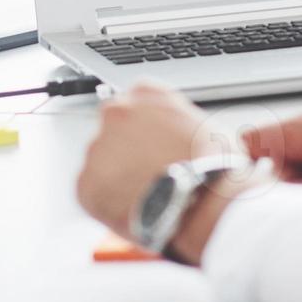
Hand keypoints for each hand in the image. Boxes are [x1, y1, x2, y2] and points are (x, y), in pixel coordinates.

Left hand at [76, 82, 207, 235]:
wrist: (206, 205)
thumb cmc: (215, 168)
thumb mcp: (204, 124)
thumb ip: (173, 121)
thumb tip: (168, 135)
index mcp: (144, 93)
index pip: (134, 105)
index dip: (146, 131)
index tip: (152, 147)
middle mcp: (115, 113)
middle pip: (114, 132)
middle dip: (128, 152)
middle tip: (150, 175)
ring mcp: (97, 147)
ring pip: (101, 162)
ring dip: (117, 177)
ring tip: (146, 196)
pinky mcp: (86, 182)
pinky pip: (93, 191)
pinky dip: (108, 202)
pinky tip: (133, 209)